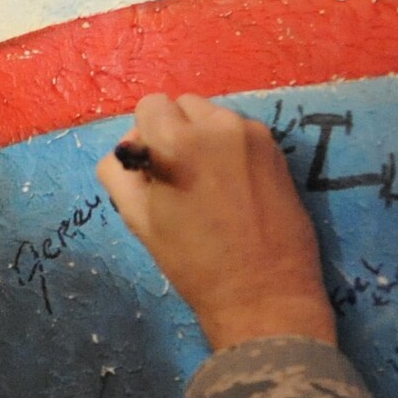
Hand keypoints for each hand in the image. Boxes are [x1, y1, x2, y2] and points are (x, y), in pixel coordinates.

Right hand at [96, 94, 335, 351]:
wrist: (262, 293)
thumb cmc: (193, 262)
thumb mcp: (138, 219)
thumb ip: (119, 173)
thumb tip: (129, 151)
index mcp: (176, 142)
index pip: (149, 106)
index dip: (143, 134)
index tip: (150, 167)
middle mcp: (218, 125)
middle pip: (183, 104)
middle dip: (174, 130)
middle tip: (177, 175)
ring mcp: (253, 134)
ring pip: (214, 116)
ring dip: (203, 137)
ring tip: (208, 183)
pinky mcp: (277, 149)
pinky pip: (241, 133)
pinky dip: (231, 148)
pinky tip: (235, 187)